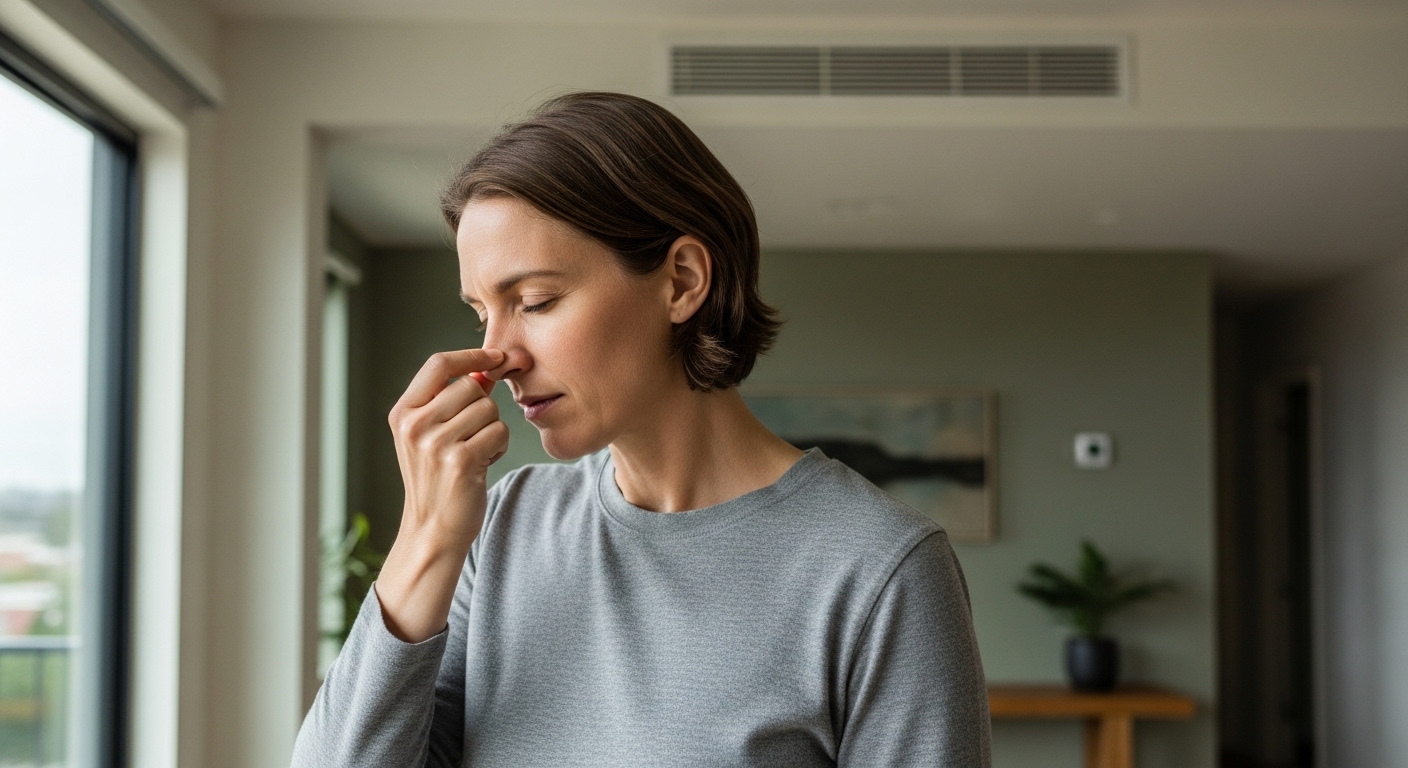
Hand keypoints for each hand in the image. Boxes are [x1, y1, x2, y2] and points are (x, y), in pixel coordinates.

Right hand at [375, 349, 507, 641]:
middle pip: (471, 386)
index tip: (497, 356)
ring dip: (491, 430)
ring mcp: (435, 443)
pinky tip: (481, 465)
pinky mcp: (460, 461)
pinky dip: (498, 448)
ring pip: (489, 409)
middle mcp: (414, 425)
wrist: (433, 530)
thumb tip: (489, 367)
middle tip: (472, 436)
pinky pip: (499, 432)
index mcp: (404, 413)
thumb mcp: (431, 435)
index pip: (439, 364)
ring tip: (473, 453)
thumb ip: (452, 400)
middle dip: (483, 408)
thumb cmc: (438, 480)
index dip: (472, 354)